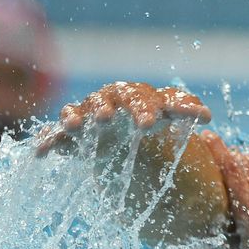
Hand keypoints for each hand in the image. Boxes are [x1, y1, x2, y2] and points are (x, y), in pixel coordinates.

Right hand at [35, 81, 210, 153]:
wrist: (129, 127)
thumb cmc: (155, 118)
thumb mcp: (173, 115)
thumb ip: (187, 110)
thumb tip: (206, 114)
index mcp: (143, 96)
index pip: (147, 98)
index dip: (146, 109)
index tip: (148, 125)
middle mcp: (115, 100)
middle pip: (110, 100)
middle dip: (108, 108)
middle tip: (108, 119)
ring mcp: (91, 113)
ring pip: (82, 110)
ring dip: (76, 116)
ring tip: (74, 127)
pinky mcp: (73, 131)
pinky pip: (57, 133)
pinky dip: (50, 140)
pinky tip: (42, 152)